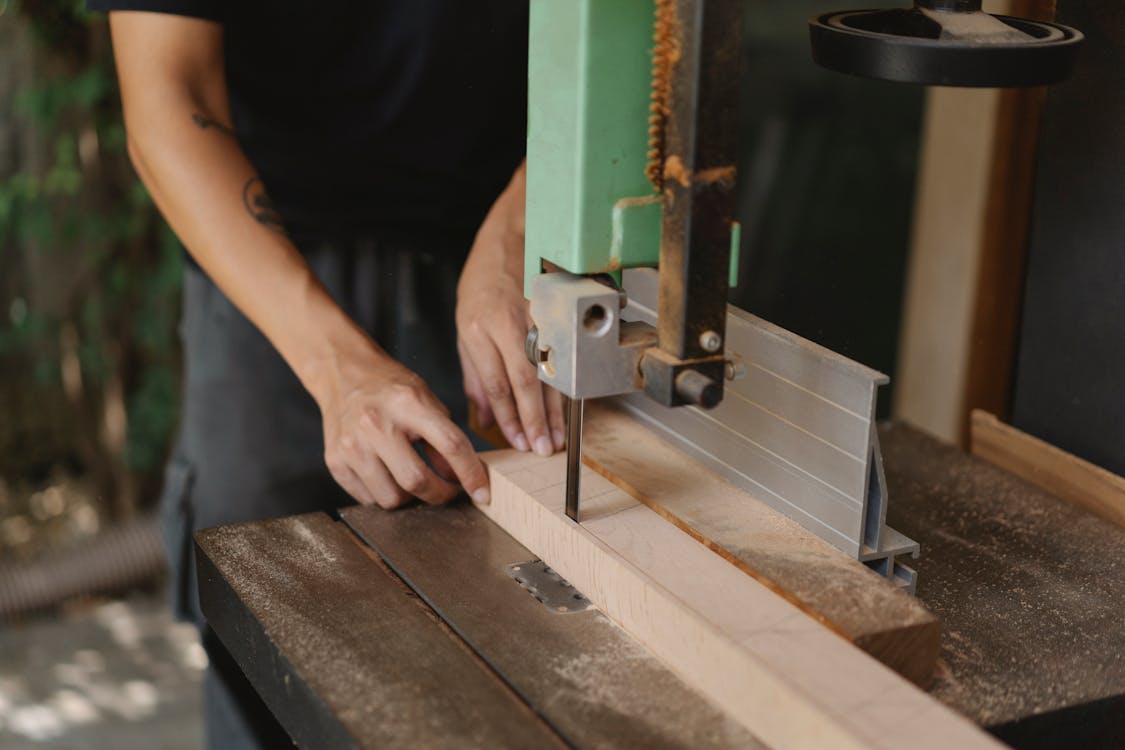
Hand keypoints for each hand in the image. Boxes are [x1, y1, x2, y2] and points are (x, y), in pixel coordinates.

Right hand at [316, 342, 488, 508]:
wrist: (342, 373)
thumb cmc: (388, 386)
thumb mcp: (425, 398)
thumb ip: (444, 435)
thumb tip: (458, 476)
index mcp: (407, 403)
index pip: (450, 445)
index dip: (471, 473)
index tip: (482, 492)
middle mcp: (376, 424)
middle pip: (417, 481)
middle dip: (440, 494)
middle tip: (446, 490)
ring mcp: (352, 445)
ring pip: (391, 498)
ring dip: (409, 497)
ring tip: (410, 477)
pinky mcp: (335, 461)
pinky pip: (367, 498)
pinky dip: (383, 493)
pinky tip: (386, 473)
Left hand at [457, 163, 564, 455]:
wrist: (511, 236)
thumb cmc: (485, 280)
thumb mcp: (465, 325)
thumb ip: (475, 372)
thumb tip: (485, 412)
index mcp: (479, 328)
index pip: (496, 383)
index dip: (509, 416)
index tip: (517, 440)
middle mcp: (508, 324)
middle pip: (524, 382)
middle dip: (535, 420)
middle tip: (542, 447)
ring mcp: (536, 318)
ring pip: (549, 371)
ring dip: (556, 409)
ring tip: (559, 435)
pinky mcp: (556, 313)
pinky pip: (563, 355)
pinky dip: (568, 383)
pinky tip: (573, 404)